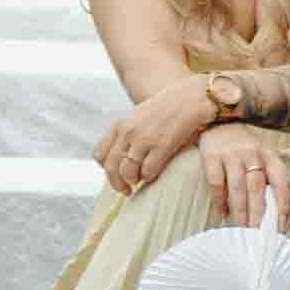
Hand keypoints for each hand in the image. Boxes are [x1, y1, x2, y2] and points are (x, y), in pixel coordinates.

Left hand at [93, 84, 215, 196]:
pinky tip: (155, 174)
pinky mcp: (161, 146)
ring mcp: (143, 139)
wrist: (190, 98)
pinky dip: (150, 177)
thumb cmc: (166, 109)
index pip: (99, 155)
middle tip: (126, 190)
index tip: (115, 176)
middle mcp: (127, 132)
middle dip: (117, 184)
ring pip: (128, 173)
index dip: (106, 170)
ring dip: (133, 181)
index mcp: (119, 125)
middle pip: (111, 168)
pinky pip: (148, 171)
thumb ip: (126, 134)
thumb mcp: (138, 117)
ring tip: (141, 181)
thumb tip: (121, 157)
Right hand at [199, 121, 286, 227]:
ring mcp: (231, 154)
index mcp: (270, 155)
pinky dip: (219, 200)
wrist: (219, 121)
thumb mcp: (263, 158)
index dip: (282, 204)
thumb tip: (277, 215)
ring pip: (237, 187)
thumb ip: (270, 181)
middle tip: (257, 234)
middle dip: (258, 214)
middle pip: (257, 188)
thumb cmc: (245, 148)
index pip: (281, 181)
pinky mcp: (211, 155)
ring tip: (240, 229)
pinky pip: (216, 182)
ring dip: (239, 211)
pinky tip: (221, 213)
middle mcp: (252, 153)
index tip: (281, 226)